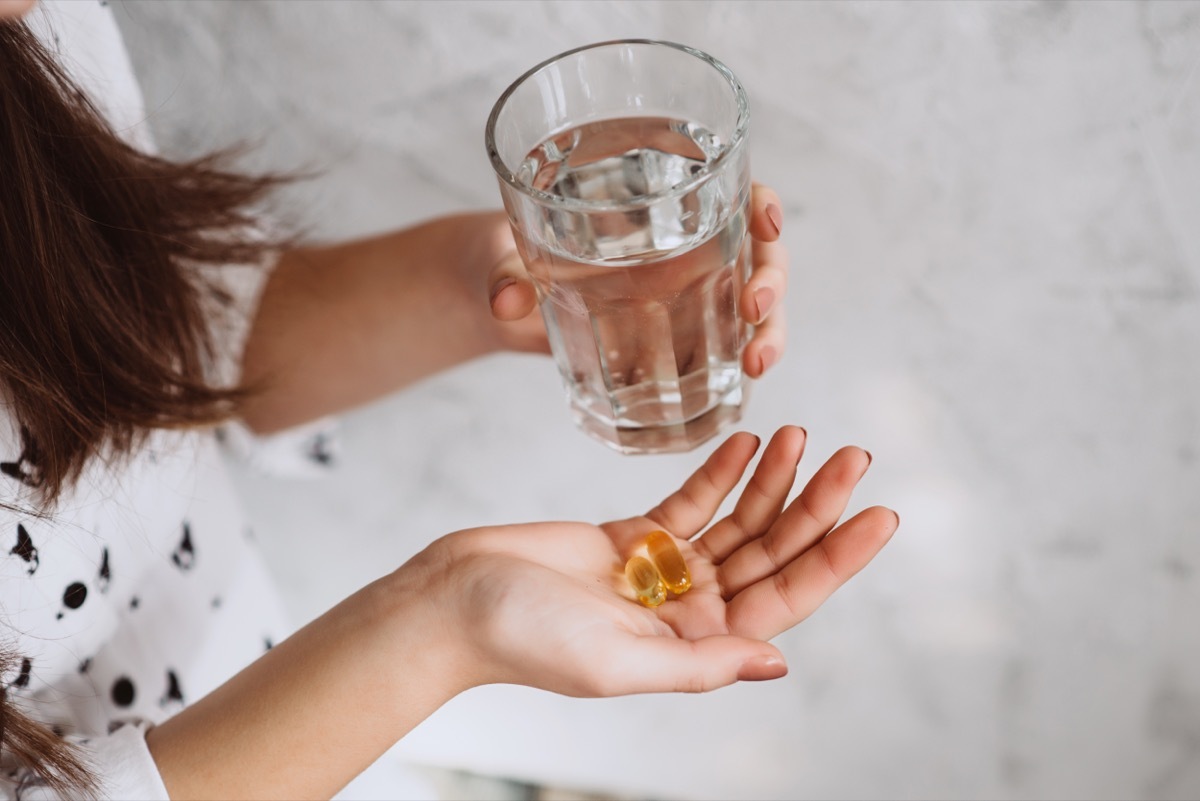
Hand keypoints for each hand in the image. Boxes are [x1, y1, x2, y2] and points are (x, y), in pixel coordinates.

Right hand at [420, 426, 895, 695]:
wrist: (452, 600)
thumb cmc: (523, 640)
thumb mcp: (618, 663)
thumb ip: (699, 664)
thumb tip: (777, 662)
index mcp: (694, 647)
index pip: (785, 599)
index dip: (835, 557)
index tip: (879, 515)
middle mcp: (688, 610)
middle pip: (771, 552)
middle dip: (816, 505)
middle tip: (855, 455)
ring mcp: (661, 571)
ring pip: (737, 521)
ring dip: (773, 480)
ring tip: (804, 434)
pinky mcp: (630, 536)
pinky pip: (690, 500)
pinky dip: (721, 470)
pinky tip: (750, 440)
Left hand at [483, 183, 789, 377]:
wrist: (491, 292)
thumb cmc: (500, 251)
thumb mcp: (498, 254)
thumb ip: (505, 272)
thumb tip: (507, 300)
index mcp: (651, 202)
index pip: (728, 187)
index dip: (761, 202)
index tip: (766, 224)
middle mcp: (680, 245)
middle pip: (755, 251)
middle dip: (771, 280)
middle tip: (755, 310)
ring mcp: (683, 294)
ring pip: (751, 305)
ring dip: (767, 333)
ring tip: (755, 365)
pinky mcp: (671, 340)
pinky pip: (718, 352)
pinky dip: (734, 373)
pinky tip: (735, 398)